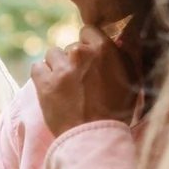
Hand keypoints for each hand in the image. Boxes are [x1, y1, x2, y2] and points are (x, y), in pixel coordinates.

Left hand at [30, 20, 144, 136]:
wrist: (96, 137)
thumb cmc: (117, 111)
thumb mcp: (132, 80)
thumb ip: (124, 56)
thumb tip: (119, 39)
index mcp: (104, 49)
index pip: (87, 31)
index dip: (87, 45)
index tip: (89, 61)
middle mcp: (81, 54)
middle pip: (69, 47)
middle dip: (73, 61)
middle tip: (79, 81)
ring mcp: (61, 68)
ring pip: (52, 55)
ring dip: (56, 67)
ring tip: (64, 86)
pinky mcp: (44, 83)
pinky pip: (36, 67)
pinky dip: (41, 77)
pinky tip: (50, 89)